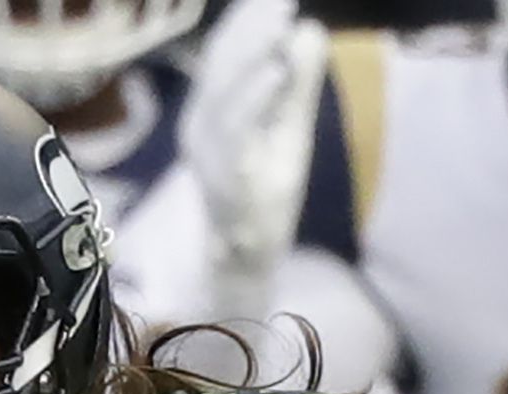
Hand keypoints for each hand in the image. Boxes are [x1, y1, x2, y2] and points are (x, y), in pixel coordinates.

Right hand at [185, 0, 328, 309]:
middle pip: (220, 65)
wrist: (246, 256)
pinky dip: (256, 98)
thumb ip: (296, 83)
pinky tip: (277, 72)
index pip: (222, 55)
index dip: (244, 19)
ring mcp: (211, 154)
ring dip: (252, 53)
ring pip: (225, 93)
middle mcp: (199, 128)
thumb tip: (307, 29)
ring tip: (280, 19)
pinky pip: (239, 131)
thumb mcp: (286, 129)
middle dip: (250, 26)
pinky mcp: (230, 177)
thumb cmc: (264, 191)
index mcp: (207, 111)